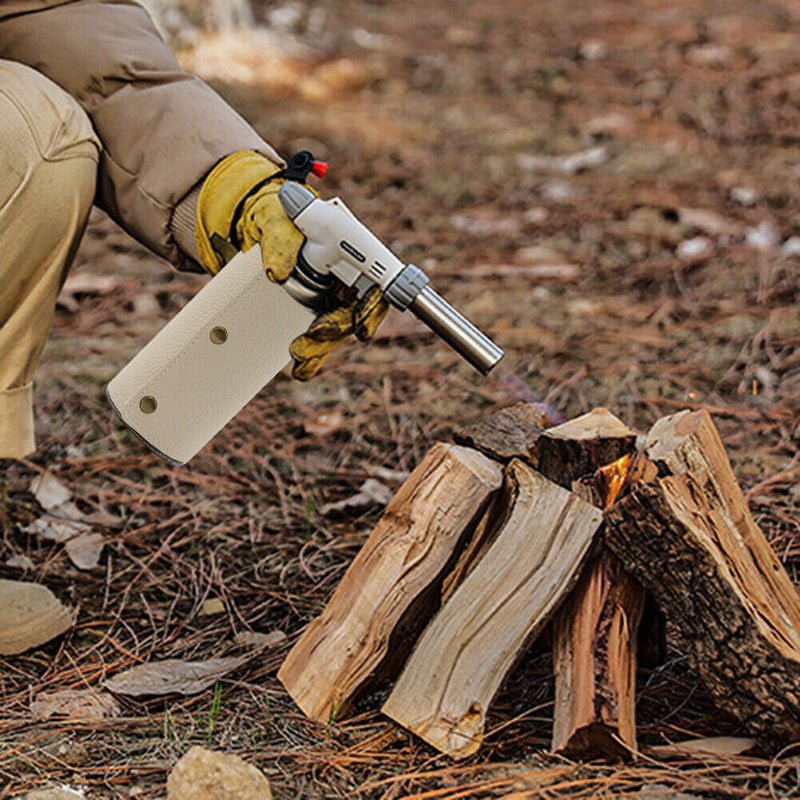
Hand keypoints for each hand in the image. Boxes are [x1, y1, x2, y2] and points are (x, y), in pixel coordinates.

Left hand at [195, 150, 388, 378]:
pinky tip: (300, 369)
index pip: (375, 281)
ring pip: (339, 329)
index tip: (360, 324)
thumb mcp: (272, 218)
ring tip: (299, 354)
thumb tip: (277, 274)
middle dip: (338, 329)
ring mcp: (332, 295)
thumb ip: (278, 238)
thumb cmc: (273, 217)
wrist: (256, 230)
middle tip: (314, 334)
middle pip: (358, 311)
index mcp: (348, 249)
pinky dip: (312, 357)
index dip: (373, 306)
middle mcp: (347, 275)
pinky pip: (321, 338)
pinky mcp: (315, 311)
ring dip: (322, 346)